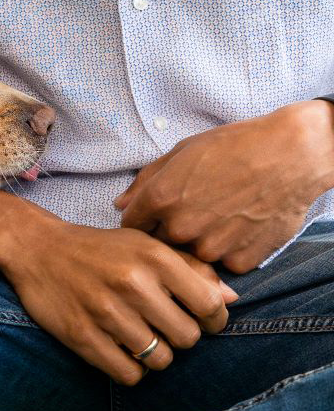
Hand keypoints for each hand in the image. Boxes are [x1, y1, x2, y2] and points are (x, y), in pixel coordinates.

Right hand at [0, 220, 238, 383]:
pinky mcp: (82, 336)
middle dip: (180, 336)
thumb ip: (190, 268)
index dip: (213, 319)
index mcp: (154, 257)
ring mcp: (106, 312)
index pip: (210, 306)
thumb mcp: (145, 245)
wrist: (36, 248)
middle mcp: (133, 283)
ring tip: (140, 338)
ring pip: (160, 359)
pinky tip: (122, 351)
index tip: (201, 319)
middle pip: (187, 338)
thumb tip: (229, 299)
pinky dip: (131, 369)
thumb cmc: (99, 249)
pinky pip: (128, 374)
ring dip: (155, 355)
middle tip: (162, 326)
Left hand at [115, 100, 333, 272]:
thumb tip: (120, 205)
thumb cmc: (234, 147)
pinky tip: (242, 227)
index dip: (142, 222)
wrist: (290, 155)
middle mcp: (181, 228)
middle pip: (160, 244)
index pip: (131, 227)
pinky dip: (230, 250)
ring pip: (192, 256)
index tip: (155, 217)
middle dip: (170, 233)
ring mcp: (211, 248)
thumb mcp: (182, 152)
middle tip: (196, 212)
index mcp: (160, 199)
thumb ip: (145, 181)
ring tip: (222, 216)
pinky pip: (223, 263)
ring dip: (201, 243)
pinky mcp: (239, 261)